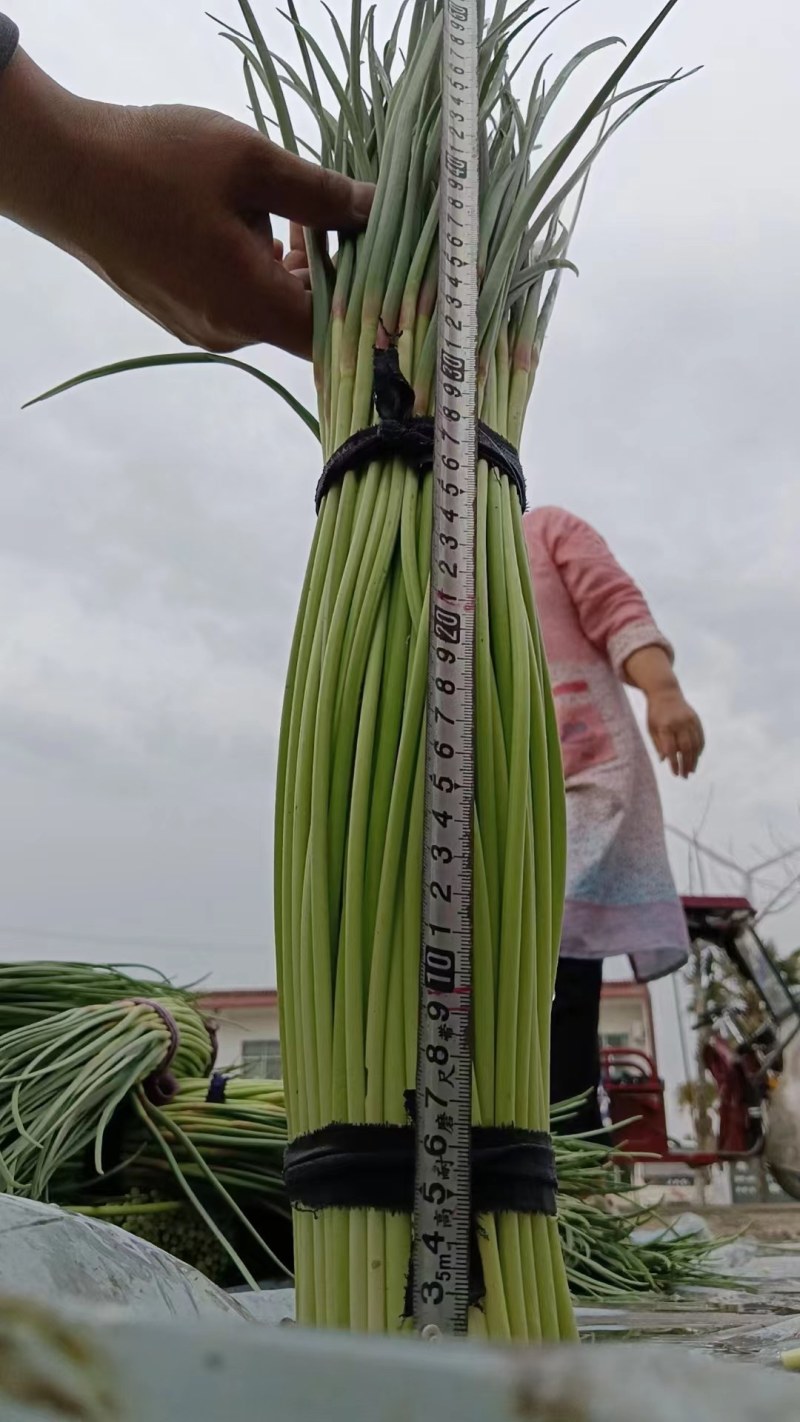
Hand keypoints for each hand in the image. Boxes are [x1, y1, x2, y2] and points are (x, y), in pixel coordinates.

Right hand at [0, 51, 372, 357]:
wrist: (64, 172)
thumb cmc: (157, 163)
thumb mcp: (252, 164)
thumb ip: (322, 195)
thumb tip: (378, 210)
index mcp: (251, 307)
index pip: (336, 336)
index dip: (368, 305)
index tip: (385, 260)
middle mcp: (229, 332)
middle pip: (306, 322)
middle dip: (334, 276)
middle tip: (344, 218)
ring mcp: (200, 327)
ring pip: (272, 308)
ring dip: (296, 269)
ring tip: (296, 213)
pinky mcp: (180, 312)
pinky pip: (238, 300)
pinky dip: (260, 270)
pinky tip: (254, 224)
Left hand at [647, 688, 704, 777]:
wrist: (665, 692)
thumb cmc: (655, 713)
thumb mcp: (651, 728)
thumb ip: (658, 744)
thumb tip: (664, 761)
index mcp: (665, 726)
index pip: (671, 749)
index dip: (674, 763)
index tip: (675, 774)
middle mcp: (679, 723)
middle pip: (686, 748)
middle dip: (686, 764)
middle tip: (685, 776)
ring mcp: (689, 721)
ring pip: (695, 744)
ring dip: (694, 759)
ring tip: (691, 770)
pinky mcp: (695, 719)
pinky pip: (700, 737)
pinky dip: (699, 748)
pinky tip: (697, 757)